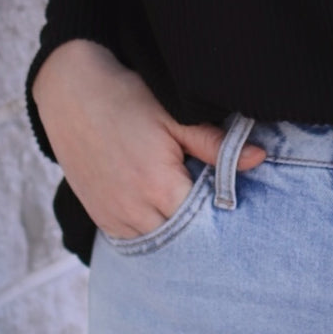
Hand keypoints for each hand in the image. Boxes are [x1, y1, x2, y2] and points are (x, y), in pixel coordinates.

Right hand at [32, 39, 266, 239]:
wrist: (73, 92)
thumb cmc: (127, 99)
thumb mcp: (175, 117)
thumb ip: (216, 144)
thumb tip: (259, 158)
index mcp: (158, 185)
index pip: (204, 219)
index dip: (220, 210)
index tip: (230, 196)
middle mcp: (134, 210)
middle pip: (182, 235)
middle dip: (200, 223)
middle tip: (211, 199)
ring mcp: (114, 217)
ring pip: (158, 241)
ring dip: (174, 227)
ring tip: (185, 198)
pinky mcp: (100, 217)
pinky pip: (134, 238)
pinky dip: (151, 228)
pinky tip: (160, 206)